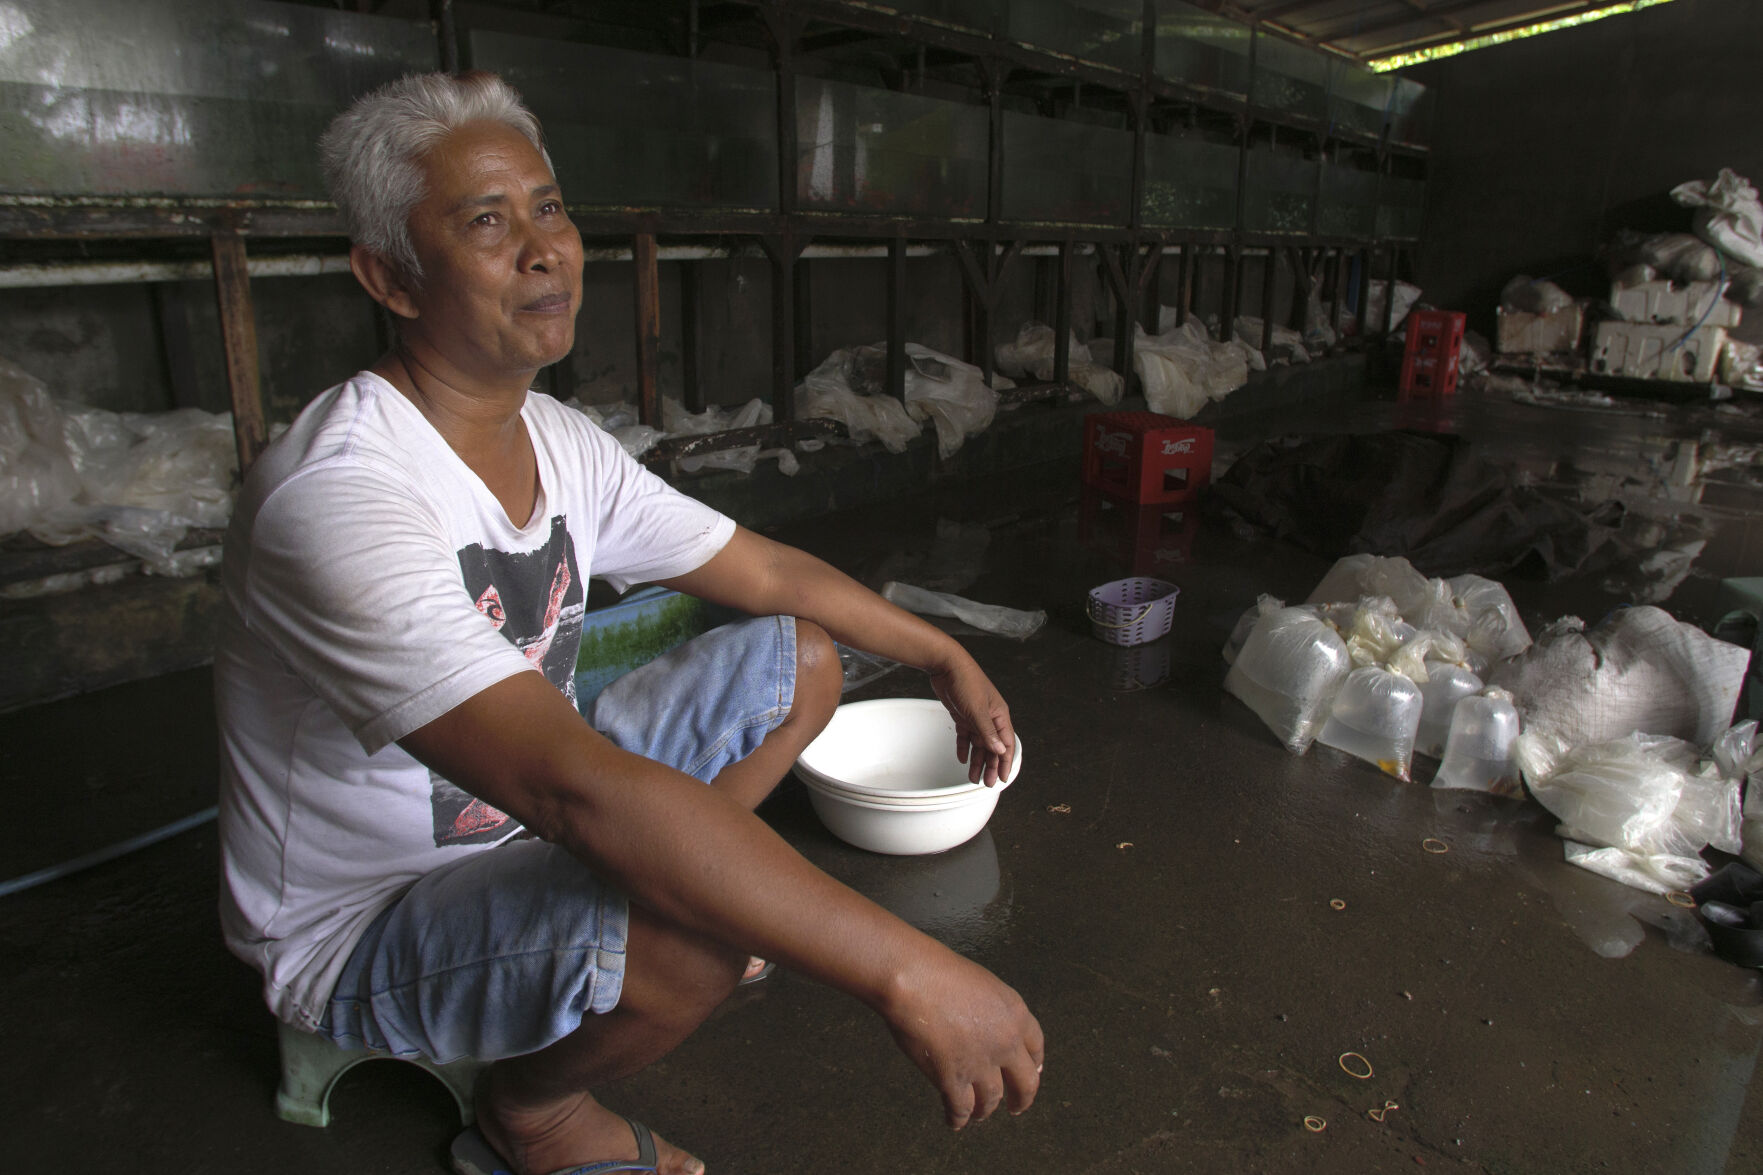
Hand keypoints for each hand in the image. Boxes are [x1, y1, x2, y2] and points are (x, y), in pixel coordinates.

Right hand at [882, 949, 1043, 1128]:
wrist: (914, 980)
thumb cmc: (939, 973)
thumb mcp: (984, 986)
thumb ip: (994, 1012)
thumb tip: (989, 1029)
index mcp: (1016, 1014)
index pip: (1036, 1046)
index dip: (1034, 1064)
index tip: (1033, 1072)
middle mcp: (1005, 1043)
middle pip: (1025, 1082)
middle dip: (1021, 1099)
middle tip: (1016, 1107)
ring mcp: (981, 1064)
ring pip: (991, 1100)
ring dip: (984, 1111)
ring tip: (978, 1114)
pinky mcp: (954, 1079)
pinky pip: (961, 1108)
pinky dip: (958, 1118)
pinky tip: (954, 1121)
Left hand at [929, 659, 1014, 785]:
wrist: (947, 665)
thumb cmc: (966, 682)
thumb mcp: (977, 710)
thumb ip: (987, 731)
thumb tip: (1000, 751)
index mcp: (999, 715)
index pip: (1006, 744)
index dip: (1005, 763)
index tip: (1003, 778)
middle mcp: (990, 717)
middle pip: (992, 747)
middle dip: (990, 766)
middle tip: (987, 784)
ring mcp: (976, 716)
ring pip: (979, 744)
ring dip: (976, 760)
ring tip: (972, 778)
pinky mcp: (962, 714)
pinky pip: (966, 735)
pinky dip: (964, 747)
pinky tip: (962, 759)